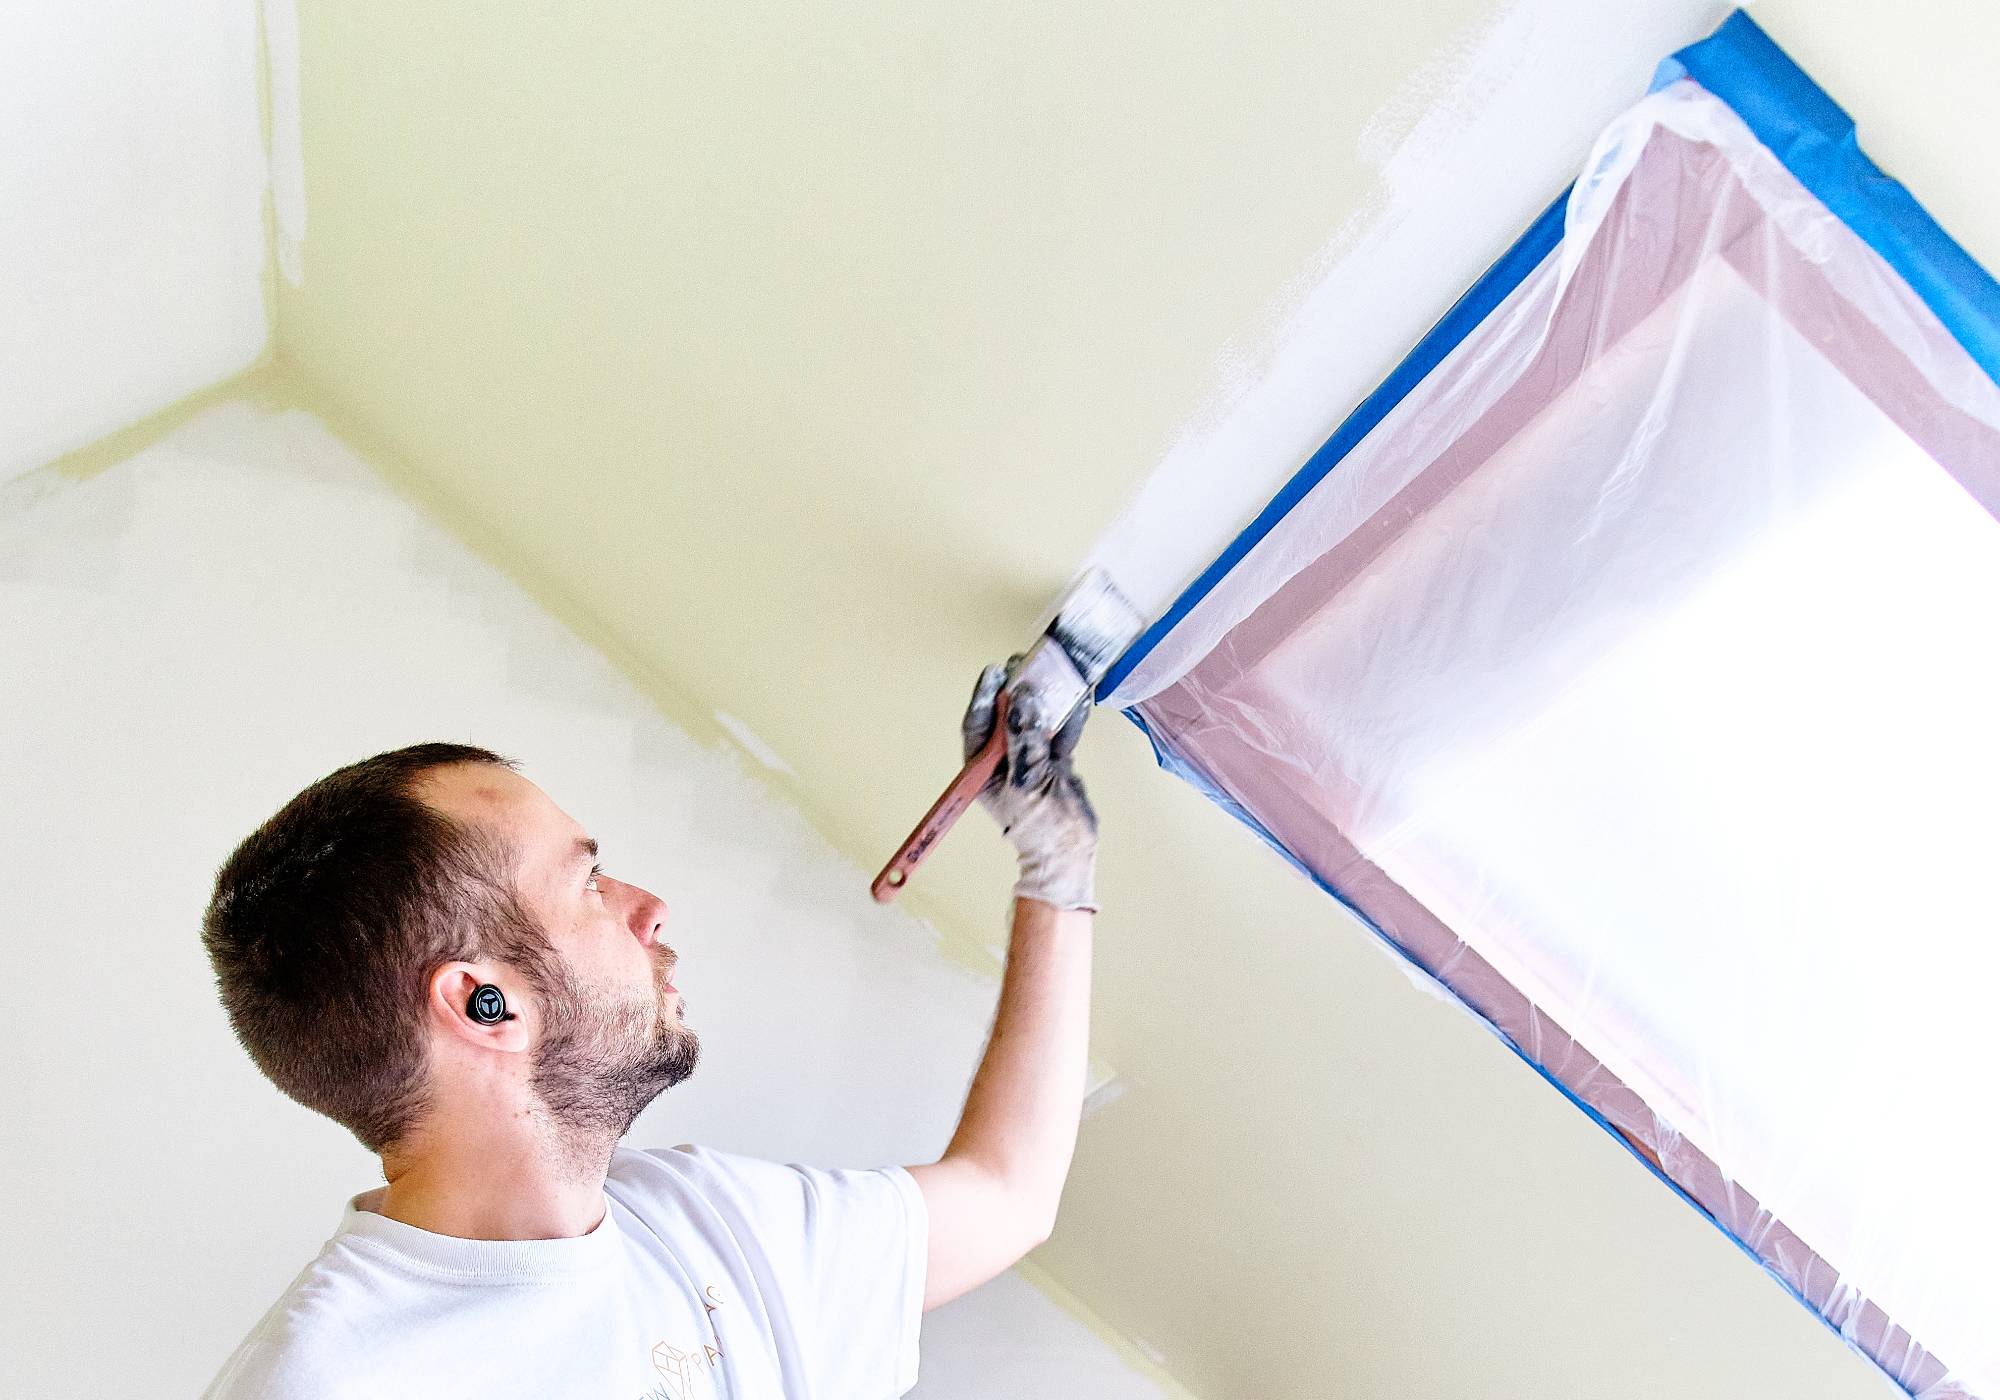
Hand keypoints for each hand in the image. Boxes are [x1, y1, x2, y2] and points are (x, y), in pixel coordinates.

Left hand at [962, 658, 1098, 912]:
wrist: (1071, 853)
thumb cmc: (1042, 827)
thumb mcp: (1029, 779)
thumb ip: (1025, 738)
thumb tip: (1022, 699)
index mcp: (984, 770)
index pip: (978, 726)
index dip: (985, 697)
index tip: (995, 673)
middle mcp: (1003, 762)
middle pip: (1006, 717)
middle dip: (1015, 692)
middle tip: (1022, 664)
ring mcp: (1029, 760)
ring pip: (1034, 720)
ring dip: (1045, 699)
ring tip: (1052, 671)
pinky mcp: (1053, 762)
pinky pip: (1058, 733)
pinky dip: (1069, 717)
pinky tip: (1077, 698)